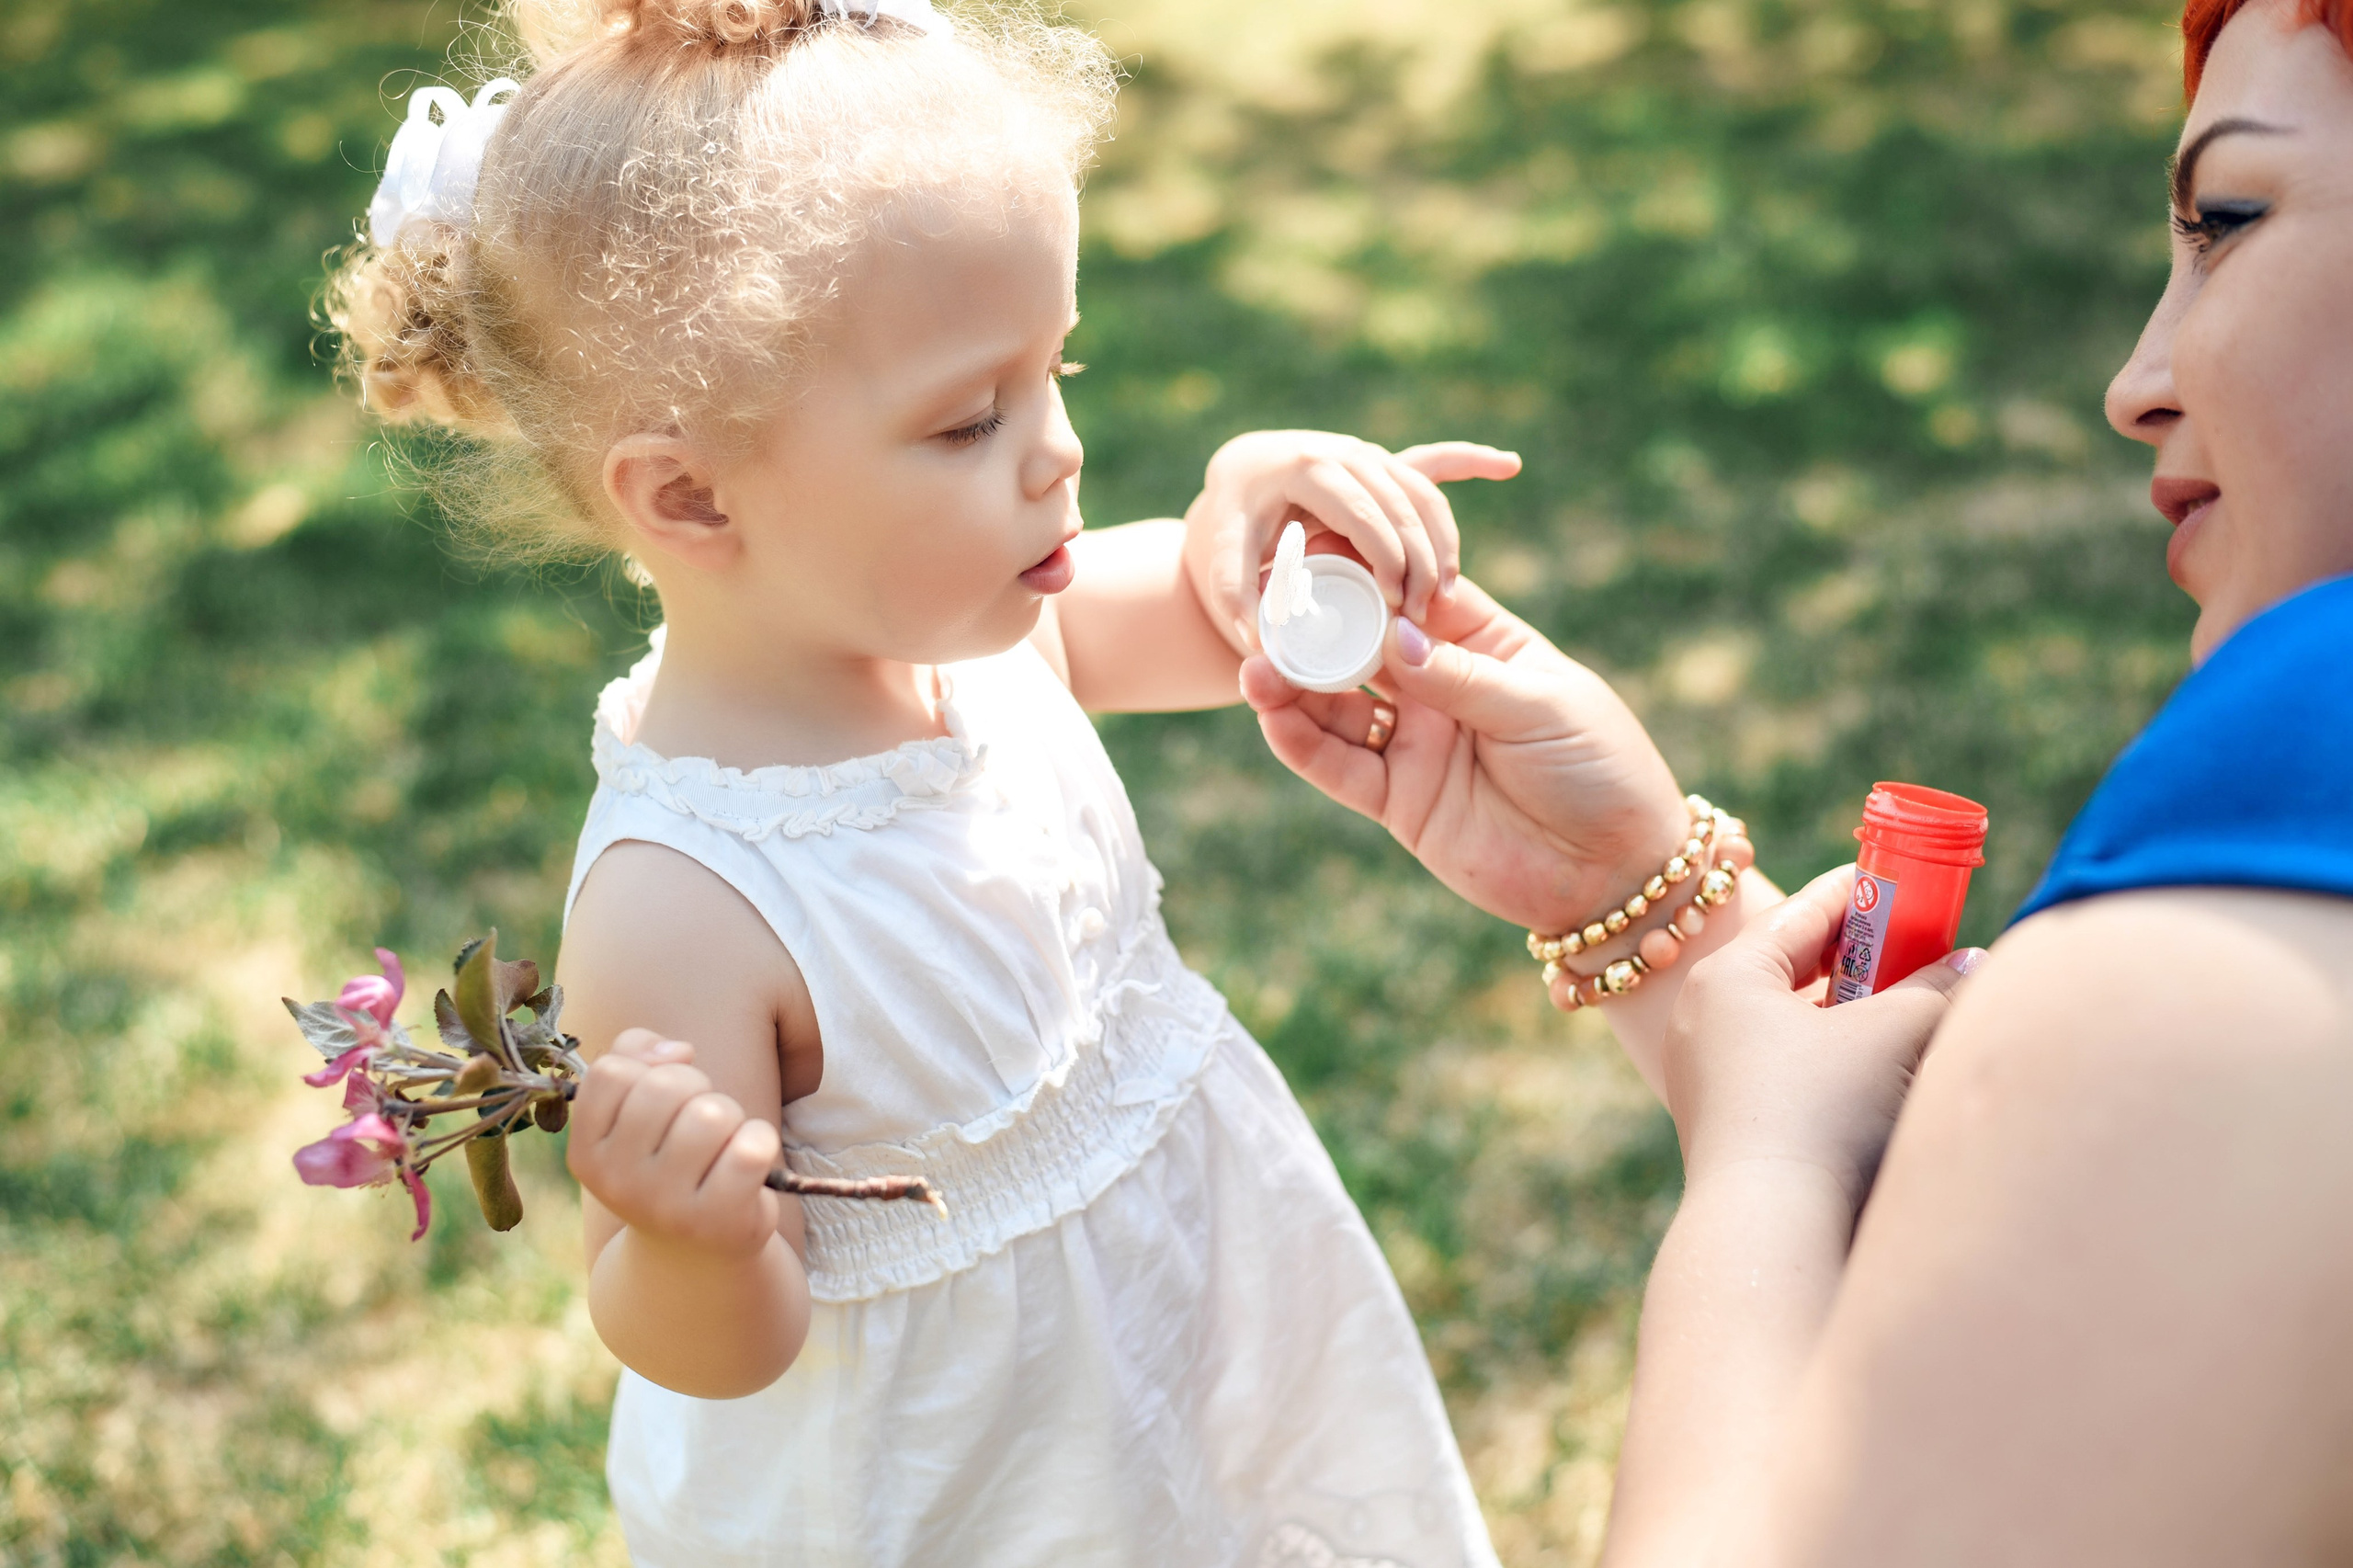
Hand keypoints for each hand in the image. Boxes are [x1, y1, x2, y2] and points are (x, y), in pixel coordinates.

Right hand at [567, 1028, 781, 1258]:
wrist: (695, 1255)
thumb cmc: (667, 1164)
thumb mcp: (633, 1113)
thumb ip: (634, 1055)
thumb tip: (678, 1051)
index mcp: (586, 1153)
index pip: (611, 1072)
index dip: (649, 1068)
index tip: (665, 1096)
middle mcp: (617, 1183)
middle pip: (667, 1085)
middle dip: (698, 1090)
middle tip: (701, 1125)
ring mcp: (666, 1205)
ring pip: (713, 1113)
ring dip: (731, 1118)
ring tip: (723, 1147)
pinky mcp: (719, 1220)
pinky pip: (752, 1147)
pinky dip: (761, 1142)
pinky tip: (751, 1165)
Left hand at [1182, 432, 1520, 644]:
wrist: (1238, 480)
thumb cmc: (1230, 527)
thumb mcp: (1223, 564)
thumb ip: (1237, 599)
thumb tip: (1259, 645)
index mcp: (1305, 469)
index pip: (1360, 512)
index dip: (1385, 557)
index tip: (1395, 604)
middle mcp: (1342, 451)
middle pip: (1401, 505)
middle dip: (1420, 560)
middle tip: (1424, 615)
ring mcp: (1368, 454)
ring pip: (1423, 495)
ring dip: (1442, 544)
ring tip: (1444, 596)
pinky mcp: (1385, 461)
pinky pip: (1433, 461)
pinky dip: (1470, 462)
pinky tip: (1509, 465)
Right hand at [1242, 574, 1691, 932]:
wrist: (1614, 870)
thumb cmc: (1598, 769)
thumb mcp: (1538, 707)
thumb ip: (1459, 675)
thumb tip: (1393, 635)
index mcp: (1482, 644)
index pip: (1411, 596)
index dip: (1366, 574)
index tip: (1315, 551)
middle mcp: (1439, 688)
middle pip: (1361, 647)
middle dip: (1315, 628)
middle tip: (1267, 610)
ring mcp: (1415, 742)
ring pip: (1337, 706)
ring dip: (1293, 686)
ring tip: (1255, 665)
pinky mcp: (1398, 799)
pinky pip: (1339, 766)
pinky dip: (1301, 743)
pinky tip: (1272, 718)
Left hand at [1665, 866, 1980, 1207]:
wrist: (1771, 1225)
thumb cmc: (1825, 1110)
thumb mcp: (1894, 1033)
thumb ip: (1937, 987)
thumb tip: (1972, 962)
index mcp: (1728, 974)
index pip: (1806, 910)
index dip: (1868, 894)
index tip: (1914, 884)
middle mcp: (1702, 1015)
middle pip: (1794, 963)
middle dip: (1864, 958)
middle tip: (1923, 950)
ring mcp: (1704, 1071)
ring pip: (1790, 1018)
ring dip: (1851, 1012)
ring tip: (1908, 1010)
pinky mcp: (1722, 1120)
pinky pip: (1781, 1064)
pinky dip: (1829, 1055)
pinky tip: (1875, 1071)